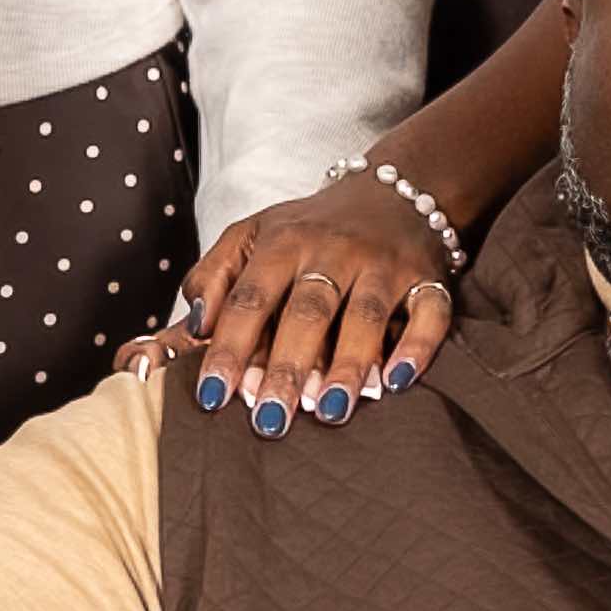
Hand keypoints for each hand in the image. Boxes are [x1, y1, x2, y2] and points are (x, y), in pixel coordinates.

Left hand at [125, 171, 455, 431]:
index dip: (229, 348)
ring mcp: (382, 263)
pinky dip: (416, 348)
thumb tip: (181, 333)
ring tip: (330, 410)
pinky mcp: (427, 277)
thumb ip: (209, 283)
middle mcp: (333, 249)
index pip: (249, 299)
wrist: (392, 191)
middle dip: (287, 367)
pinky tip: (396, 382)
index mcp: (281, 242)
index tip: (213, 397)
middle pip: (307, 311)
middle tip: (271, 419)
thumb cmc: (308, 232)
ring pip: (366, 314)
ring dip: (349, 363)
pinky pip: (429, 313)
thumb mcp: (249, 239)